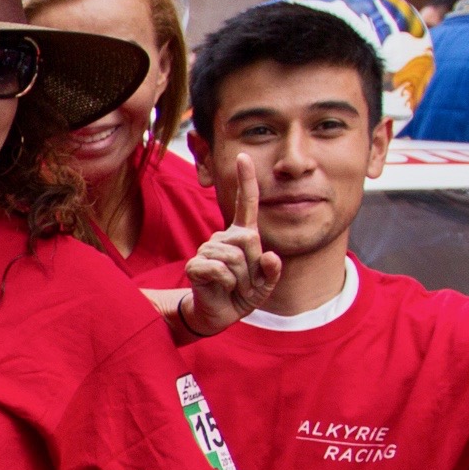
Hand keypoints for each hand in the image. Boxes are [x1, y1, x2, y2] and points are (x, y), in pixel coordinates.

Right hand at [179, 155, 283, 337]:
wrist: (218, 313)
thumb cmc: (242, 293)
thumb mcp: (265, 283)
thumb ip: (272, 270)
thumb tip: (270, 256)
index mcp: (242, 235)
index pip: (246, 203)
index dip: (245, 180)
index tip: (242, 156)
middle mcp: (224, 237)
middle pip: (249, 240)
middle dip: (254, 266)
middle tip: (245, 281)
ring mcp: (207, 250)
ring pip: (235, 257)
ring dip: (241, 278)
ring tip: (233, 286)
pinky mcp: (195, 265)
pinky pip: (220, 270)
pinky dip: (227, 283)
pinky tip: (221, 287)